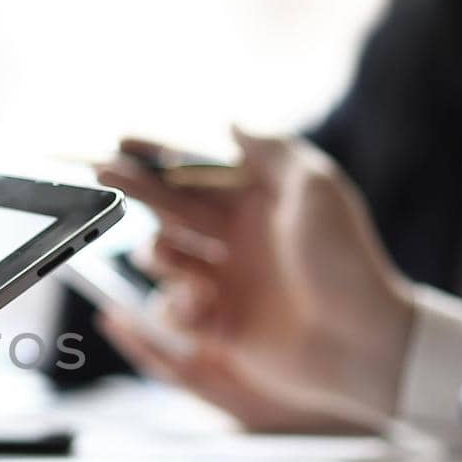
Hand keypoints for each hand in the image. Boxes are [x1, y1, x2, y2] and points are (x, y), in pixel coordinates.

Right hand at [93, 129, 415, 430]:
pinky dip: (179, 305)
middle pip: (169, 206)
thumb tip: (230, 120)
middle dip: (134, 189)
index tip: (122, 141)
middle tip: (100, 174)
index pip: (196, 170)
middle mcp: (236, 237)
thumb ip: (271, 149)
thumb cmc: (345, 262)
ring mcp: (225, 280)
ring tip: (181, 264)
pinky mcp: (218, 323)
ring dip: (161, 254)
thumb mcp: (316, 188)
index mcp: (258, 201)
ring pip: (163, 256)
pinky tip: (203, 307)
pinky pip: (174, 307)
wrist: (361, 342)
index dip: (158, 154)